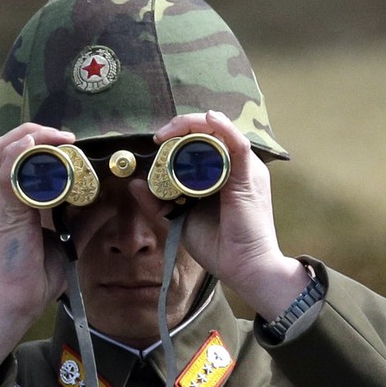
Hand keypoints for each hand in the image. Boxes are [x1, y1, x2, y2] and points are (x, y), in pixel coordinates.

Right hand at [0, 123, 106, 367]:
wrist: (15, 304)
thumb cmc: (35, 278)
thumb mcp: (70, 243)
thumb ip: (86, 222)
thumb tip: (110, 203)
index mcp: (19, 201)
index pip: (21, 157)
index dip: (42, 141)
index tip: (72, 141)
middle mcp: (7, 197)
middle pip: (7, 146)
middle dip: (36, 130)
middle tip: (67, 135)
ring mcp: (3, 203)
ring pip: (2, 151)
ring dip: (30, 136)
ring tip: (57, 136)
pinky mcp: (4, 213)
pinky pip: (6, 173)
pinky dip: (19, 154)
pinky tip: (36, 145)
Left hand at [152, 112, 307, 318]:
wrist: (244, 267)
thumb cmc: (220, 246)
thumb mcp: (180, 219)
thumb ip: (158, 202)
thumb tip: (135, 183)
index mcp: (222, 174)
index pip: (202, 142)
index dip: (178, 136)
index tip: (156, 143)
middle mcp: (235, 167)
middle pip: (210, 132)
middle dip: (181, 127)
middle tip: (158, 137)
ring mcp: (245, 169)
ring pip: (221, 132)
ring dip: (193, 125)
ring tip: (170, 131)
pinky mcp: (249, 176)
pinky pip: (238, 143)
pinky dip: (224, 128)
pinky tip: (208, 119)